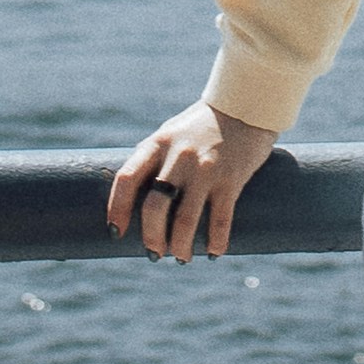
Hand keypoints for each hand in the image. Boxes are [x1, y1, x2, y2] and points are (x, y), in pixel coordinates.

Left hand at [108, 98, 275, 260]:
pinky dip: (215, 242)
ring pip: (185, 220)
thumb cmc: (203, 124)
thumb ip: (155, 160)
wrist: (247, 105)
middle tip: (155, 253)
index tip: (116, 232)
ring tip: (181, 258)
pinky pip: (219, 220)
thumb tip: (137, 199)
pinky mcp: (231, 179)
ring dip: (181, 247)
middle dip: (152, 238)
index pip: (126, 179)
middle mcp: (178, 157)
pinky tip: (214, 252)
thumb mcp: (171, 133)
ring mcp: (205, 169)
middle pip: (154, 207)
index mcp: (157, 143)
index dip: (117, 209)